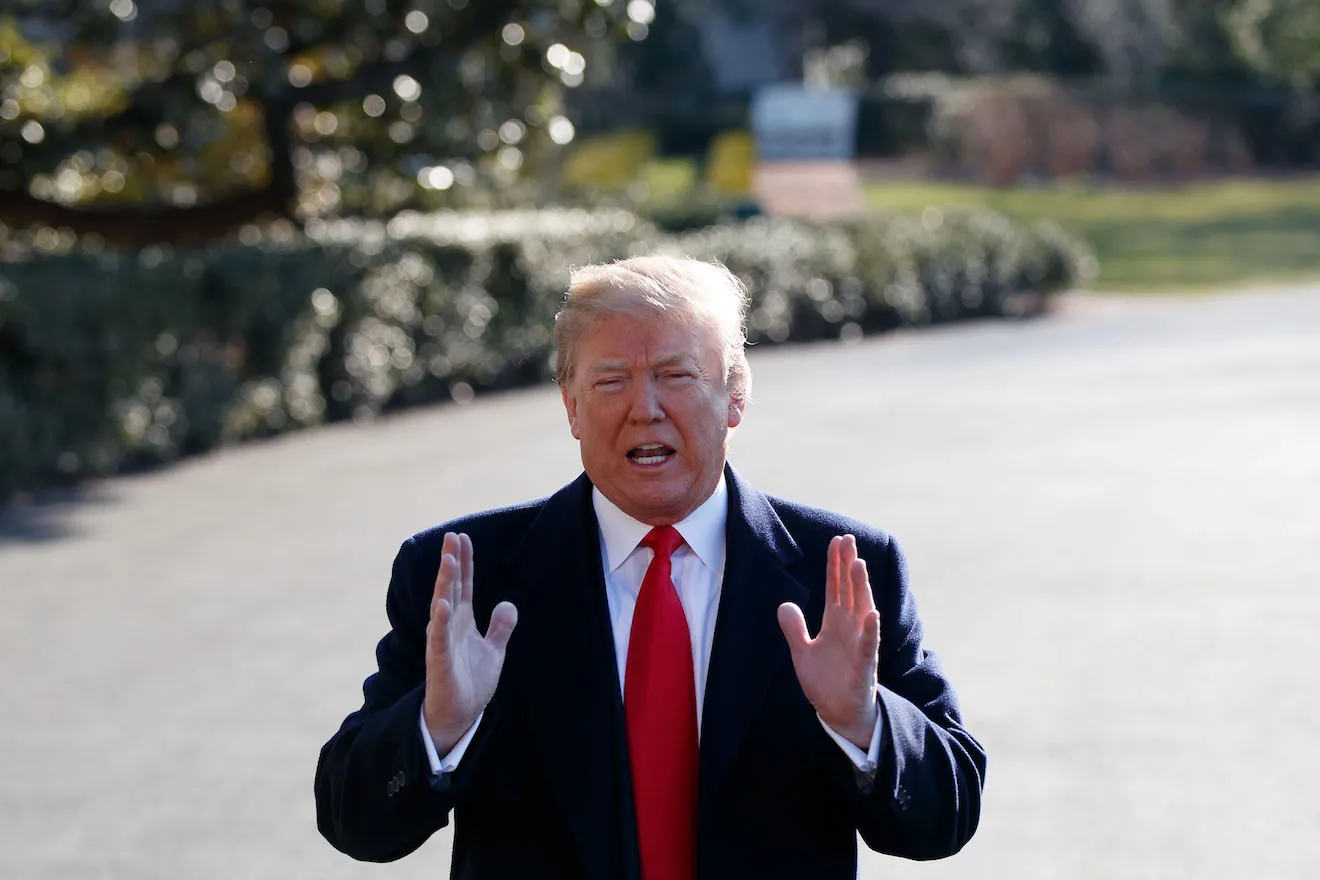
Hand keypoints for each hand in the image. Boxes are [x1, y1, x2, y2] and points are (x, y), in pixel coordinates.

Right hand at [422, 532, 517, 753]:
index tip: (462, 538)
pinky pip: (440, 639)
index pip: (463, 585)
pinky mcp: (440, 662)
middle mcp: (450, 627)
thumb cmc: (471, 682)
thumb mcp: (493, 650)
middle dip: (452, 563)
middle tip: (452, 537)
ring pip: (442, 607)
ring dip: (444, 584)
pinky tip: (442, 604)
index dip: (464, 562)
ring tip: (448, 560)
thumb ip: (500, 627)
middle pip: (451, 588)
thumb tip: (507, 604)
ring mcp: (443, 642)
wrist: (460, 715)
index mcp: (462, 621)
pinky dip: (440, 621)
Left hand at [777, 534, 880, 749]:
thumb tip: (784, 604)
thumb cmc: (826, 682)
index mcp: (836, 623)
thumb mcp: (802, 653)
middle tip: (848, 540)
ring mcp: (860, 645)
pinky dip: (870, 631)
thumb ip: (794, 629)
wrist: (840, 715)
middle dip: (849, 566)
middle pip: (851, 591)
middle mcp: (851, 628)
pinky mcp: (864, 666)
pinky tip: (872, 614)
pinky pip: (869, 646)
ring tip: (858, 564)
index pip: (836, 588)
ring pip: (862, 611)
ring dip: (861, 588)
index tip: (837, 541)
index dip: (835, 565)